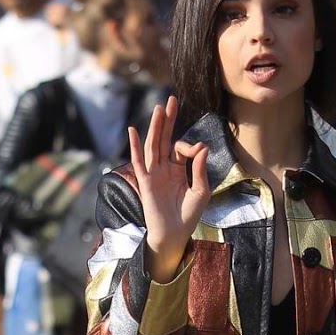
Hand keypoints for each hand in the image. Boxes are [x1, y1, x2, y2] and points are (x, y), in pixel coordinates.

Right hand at [128, 95, 210, 282]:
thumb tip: (201, 146)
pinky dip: (135, 147)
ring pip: (152, 145)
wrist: (175, 235)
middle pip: (163, 139)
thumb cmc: (189, 216)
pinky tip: (133, 131)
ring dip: (155, 127)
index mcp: (177, 169)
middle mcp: (163, 168)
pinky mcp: (145, 182)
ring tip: (159, 108)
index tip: (197, 151)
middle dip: (167, 120)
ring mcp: (153, 174)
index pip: (180, 148)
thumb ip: (200, 169)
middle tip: (171, 99)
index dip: (189, 146)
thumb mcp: (201, 191)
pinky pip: (138, 162)